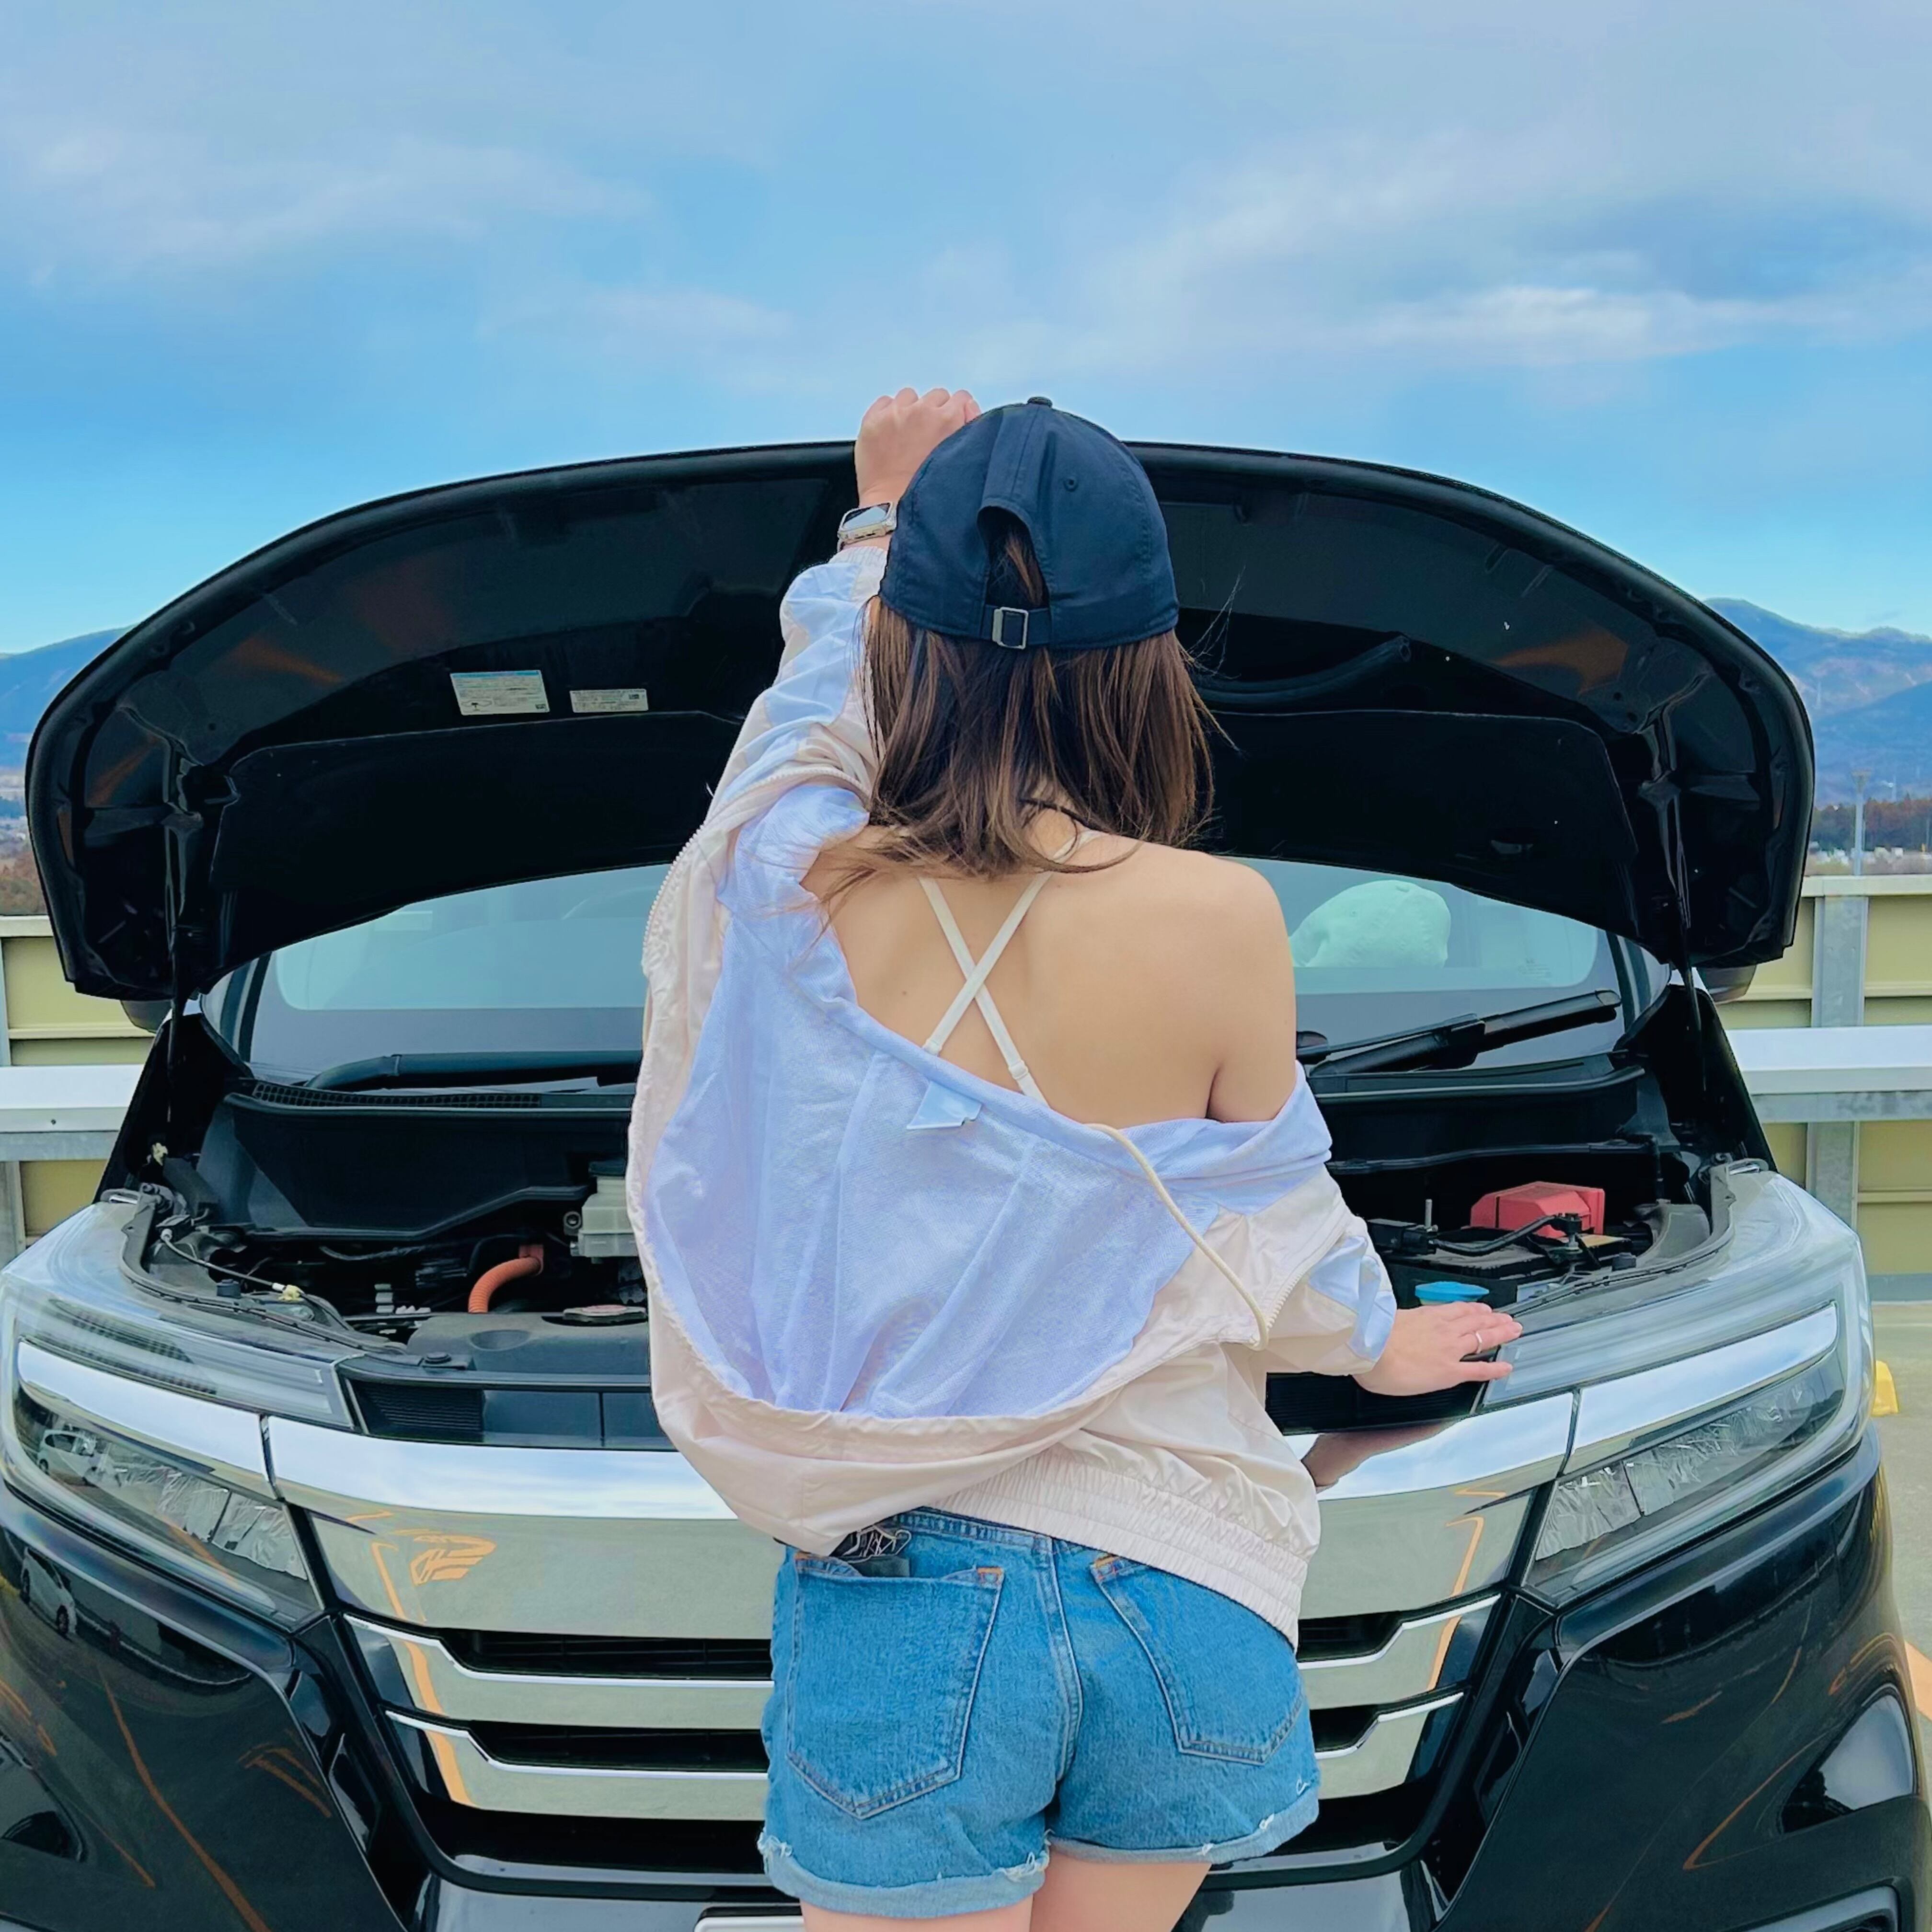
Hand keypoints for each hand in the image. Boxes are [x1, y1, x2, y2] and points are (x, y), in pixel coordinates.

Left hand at [854, 386, 980, 508]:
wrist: (894, 511)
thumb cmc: (929, 493)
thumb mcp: (962, 461)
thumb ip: (971, 427)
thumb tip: (968, 408)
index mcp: (948, 419)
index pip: (960, 399)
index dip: (957, 414)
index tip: (950, 428)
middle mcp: (921, 410)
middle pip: (936, 396)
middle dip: (935, 413)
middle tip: (929, 437)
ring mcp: (894, 414)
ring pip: (909, 397)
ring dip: (911, 411)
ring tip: (908, 436)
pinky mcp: (873, 421)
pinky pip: (884, 402)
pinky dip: (888, 413)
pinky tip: (890, 434)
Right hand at [1354, 1303, 1523, 1397]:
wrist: (1370, 1349)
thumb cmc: (1372, 1336)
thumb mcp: (1390, 1320)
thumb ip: (1403, 1322)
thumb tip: (1399, 1325)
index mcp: (1428, 1316)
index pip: (1458, 1309)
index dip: (1474, 1309)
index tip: (1483, 1308)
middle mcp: (1444, 1330)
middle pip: (1476, 1321)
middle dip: (1494, 1319)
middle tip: (1508, 1319)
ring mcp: (1450, 1350)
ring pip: (1482, 1338)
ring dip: (1500, 1334)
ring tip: (1513, 1332)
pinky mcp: (1450, 1371)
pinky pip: (1479, 1369)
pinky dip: (1495, 1369)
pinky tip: (1506, 1368)